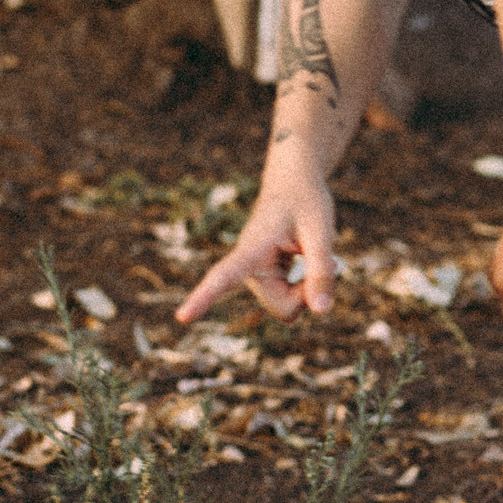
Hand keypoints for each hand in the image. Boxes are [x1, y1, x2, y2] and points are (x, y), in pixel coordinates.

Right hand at [177, 174, 336, 323]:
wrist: (294, 186)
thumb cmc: (305, 202)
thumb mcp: (320, 231)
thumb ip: (321, 269)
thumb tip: (320, 312)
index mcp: (251, 249)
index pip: (223, 276)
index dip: (204, 297)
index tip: (181, 317)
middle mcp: (248, 269)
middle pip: (284, 309)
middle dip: (307, 294)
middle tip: (318, 257)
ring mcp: (257, 277)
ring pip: (289, 309)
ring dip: (306, 289)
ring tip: (305, 253)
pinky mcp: (266, 281)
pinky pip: (292, 302)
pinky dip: (305, 288)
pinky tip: (301, 259)